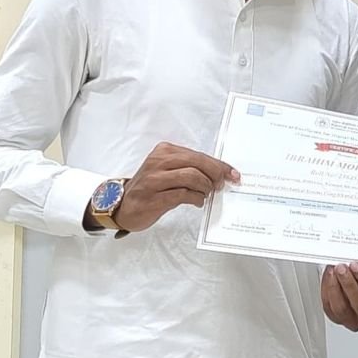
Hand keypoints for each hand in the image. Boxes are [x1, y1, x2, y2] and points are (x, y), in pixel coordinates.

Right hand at [111, 143, 239, 232]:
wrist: (124, 206)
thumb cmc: (151, 188)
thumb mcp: (168, 172)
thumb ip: (190, 169)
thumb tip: (219, 174)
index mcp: (164, 151)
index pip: (198, 155)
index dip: (219, 165)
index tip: (233, 174)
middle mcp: (158, 162)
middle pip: (197, 163)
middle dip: (215, 174)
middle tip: (220, 186)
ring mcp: (155, 179)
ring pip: (192, 177)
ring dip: (205, 187)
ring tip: (206, 194)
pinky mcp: (155, 198)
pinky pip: (183, 195)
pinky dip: (196, 198)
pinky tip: (197, 202)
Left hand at [321, 263, 357, 330]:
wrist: (357, 292)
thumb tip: (353, 261)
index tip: (356, 266)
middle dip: (349, 283)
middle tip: (342, 268)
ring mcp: (354, 322)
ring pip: (342, 308)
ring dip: (335, 287)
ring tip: (333, 272)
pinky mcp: (338, 320)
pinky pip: (329, 308)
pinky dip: (326, 291)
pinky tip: (328, 279)